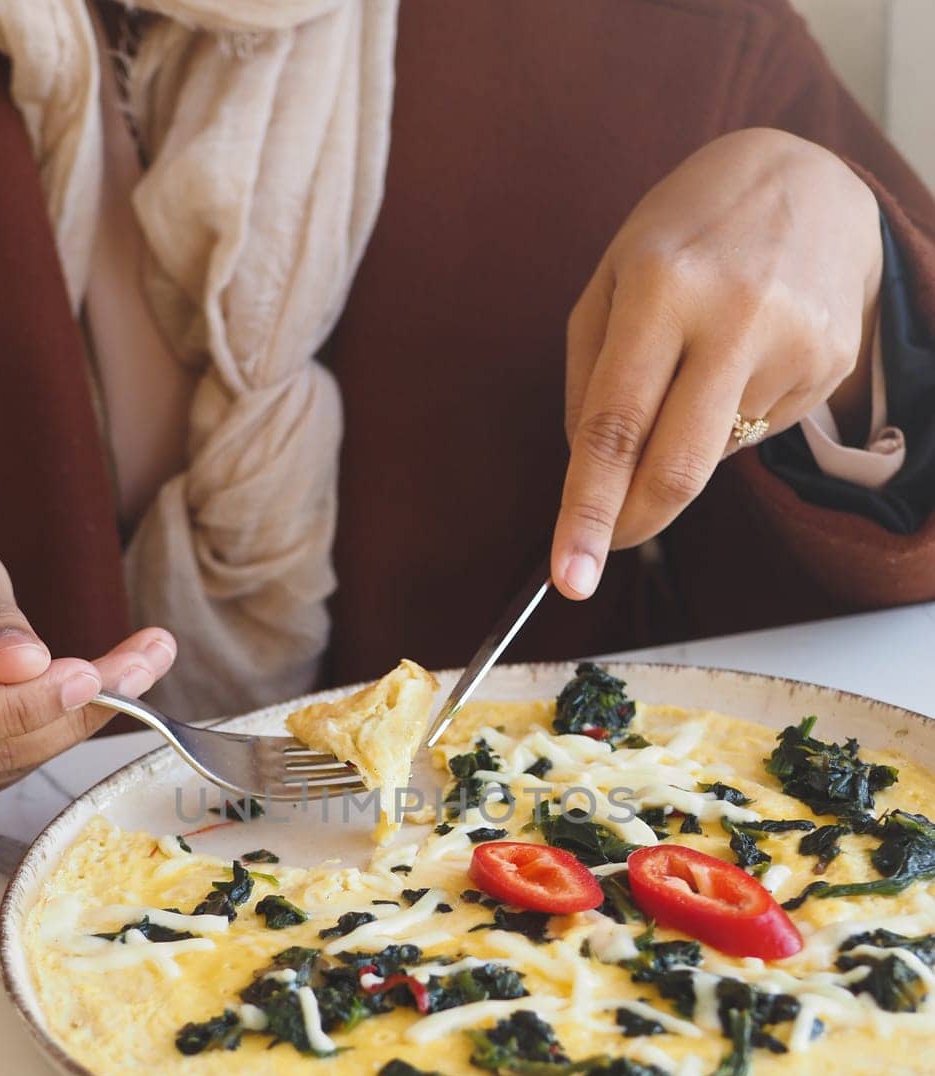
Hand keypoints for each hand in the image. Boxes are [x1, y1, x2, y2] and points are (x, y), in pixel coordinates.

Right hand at [0, 537, 176, 816]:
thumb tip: (28, 662)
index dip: (16, 705)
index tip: (88, 676)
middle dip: (71, 712)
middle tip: (144, 663)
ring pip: (2, 768)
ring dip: (79, 722)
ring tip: (140, 666)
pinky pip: (7, 774)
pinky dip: (57, 734)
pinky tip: (96, 694)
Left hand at [551, 128, 883, 599]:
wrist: (813, 177)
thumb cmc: (689, 232)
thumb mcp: (613, 276)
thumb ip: (587, 378)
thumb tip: (587, 474)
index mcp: (662, 286)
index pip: (615, 425)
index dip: (586, 511)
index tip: (569, 576)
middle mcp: (733, 315)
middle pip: (677, 469)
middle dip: (630, 527)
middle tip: (601, 555)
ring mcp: (791, 342)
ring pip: (713, 456)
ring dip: (683, 443)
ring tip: (697, 366)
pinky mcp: (830, 362)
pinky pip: (756, 432)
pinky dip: (730, 418)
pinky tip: (743, 357)